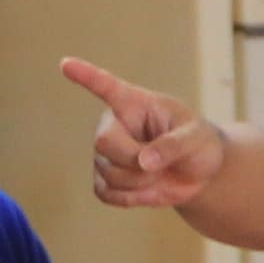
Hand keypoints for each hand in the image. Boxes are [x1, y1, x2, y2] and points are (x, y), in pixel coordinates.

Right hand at [63, 55, 223, 210]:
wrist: (197, 175)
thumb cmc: (198, 144)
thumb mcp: (196, 139)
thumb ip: (173, 146)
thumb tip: (143, 162)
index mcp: (135, 104)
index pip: (106, 86)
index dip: (85, 76)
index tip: (65, 63)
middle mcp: (114, 125)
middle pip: (104, 142)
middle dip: (135, 160)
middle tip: (162, 165)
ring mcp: (105, 154)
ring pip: (109, 174)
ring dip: (140, 184)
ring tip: (159, 175)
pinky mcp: (104, 179)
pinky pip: (106, 193)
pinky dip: (131, 199)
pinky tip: (147, 190)